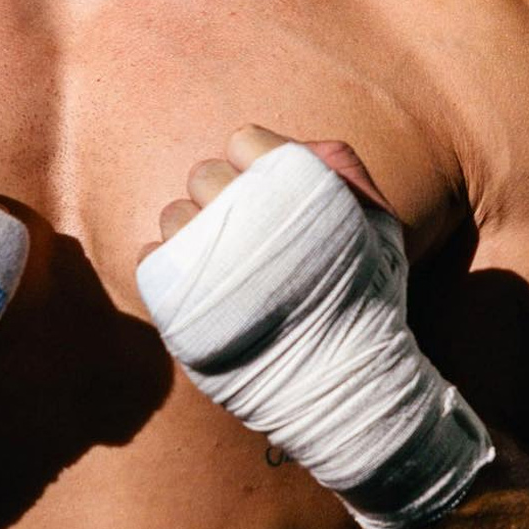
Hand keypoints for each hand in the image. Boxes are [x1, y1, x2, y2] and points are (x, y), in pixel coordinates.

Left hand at [134, 125, 493, 528]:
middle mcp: (246, 215)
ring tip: (230, 272)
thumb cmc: (364, 302)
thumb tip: (299, 144)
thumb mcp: (377, 228)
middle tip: (251, 238)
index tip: (273, 198)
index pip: (245, 139)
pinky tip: (206, 293)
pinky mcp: (177, 303)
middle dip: (225, 198)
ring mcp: (207, 259)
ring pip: (174, 215)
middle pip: (204, 174)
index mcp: (294, 187)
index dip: (258, 165)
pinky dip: (173, 271)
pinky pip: (151, 258)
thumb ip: (343, 171)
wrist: (340, 388)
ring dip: (197, 236)